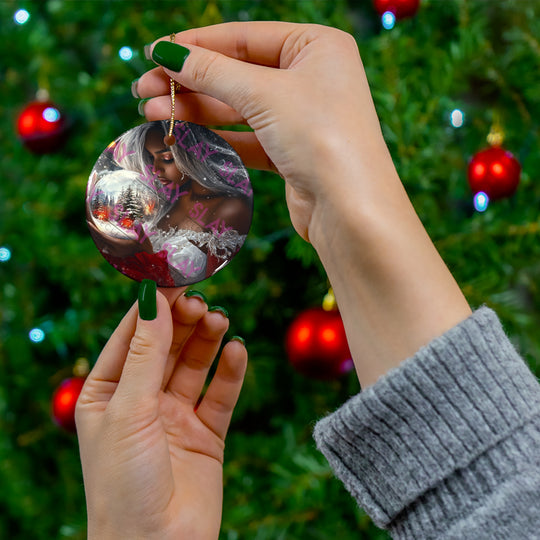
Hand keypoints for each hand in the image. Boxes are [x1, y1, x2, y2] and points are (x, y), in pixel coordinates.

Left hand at [75, 287, 246, 539]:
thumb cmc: (124, 483)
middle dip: (183, 322)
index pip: (131, 336)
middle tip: (201, 302)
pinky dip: (230, 371)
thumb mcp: (129, 410)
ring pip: (194, 365)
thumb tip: (154, 300)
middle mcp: (142, 400)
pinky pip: (220, 394)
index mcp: (108, 393)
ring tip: (220, 321)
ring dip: (207, 341)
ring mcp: (175, 415)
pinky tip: (237, 352)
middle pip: (167, 346)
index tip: (174, 278)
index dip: (153, 307)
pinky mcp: (206, 433)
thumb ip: (146, 354)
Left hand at [87, 220, 152, 257]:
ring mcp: (114, 252)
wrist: (146, 261)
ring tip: (92, 228)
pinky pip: (104, 246)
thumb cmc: (145, 249)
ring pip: (100, 243)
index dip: (94, 230)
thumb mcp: (144, 239)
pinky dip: (100, 240)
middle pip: (99, 239)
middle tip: (88, 222)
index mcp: (118, 245)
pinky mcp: (116, 253)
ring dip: (95, 236)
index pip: (102, 236)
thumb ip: (140, 231)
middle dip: (92, 231)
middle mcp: (114, 250)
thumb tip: (137, 222)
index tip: (88, 223)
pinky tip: (100, 237)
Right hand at [136, 22, 470, 387]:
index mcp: (316, 46)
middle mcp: (311, 78)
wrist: (350, 209)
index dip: (196, 45)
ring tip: (152, 111)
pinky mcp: (292, 151)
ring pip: (239, 107)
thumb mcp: (264, 94)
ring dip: (196, 109)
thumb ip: (213, 72)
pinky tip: (182, 134)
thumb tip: (166, 53)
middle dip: (190, 81)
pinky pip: (247, 136)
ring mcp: (302, 117)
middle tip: (144, 89)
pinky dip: (216, 135)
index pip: (244, 37)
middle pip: (238, 73)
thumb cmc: (321, 137)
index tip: (154, 54)